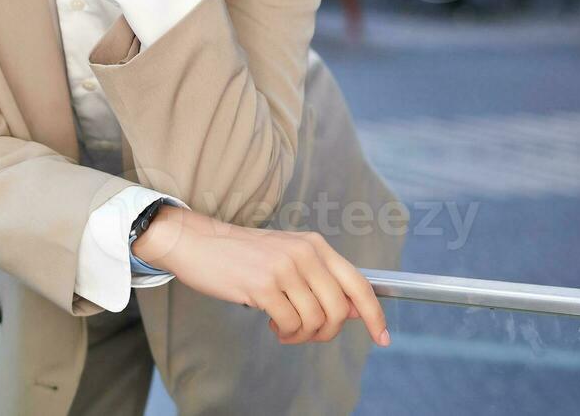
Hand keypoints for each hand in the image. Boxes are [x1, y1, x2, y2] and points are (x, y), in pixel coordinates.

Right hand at [132, 203, 390, 346]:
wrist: (197, 242)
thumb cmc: (241, 254)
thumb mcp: (287, 257)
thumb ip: (319, 279)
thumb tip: (351, 311)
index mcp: (315, 245)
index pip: (358, 283)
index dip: (374, 314)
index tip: (382, 336)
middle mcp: (305, 253)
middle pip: (338, 309)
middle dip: (327, 332)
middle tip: (307, 334)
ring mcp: (284, 268)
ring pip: (315, 320)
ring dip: (301, 334)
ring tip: (284, 328)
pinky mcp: (263, 285)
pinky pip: (290, 323)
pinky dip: (285, 332)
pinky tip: (272, 324)